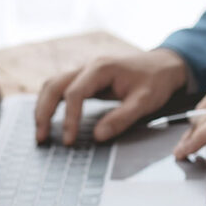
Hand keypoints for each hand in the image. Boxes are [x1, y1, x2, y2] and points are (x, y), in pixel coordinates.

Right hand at [34, 48, 188, 144]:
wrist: (164, 64)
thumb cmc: (156, 81)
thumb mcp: (145, 102)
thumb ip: (121, 118)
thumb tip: (97, 137)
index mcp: (101, 68)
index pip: (74, 94)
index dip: (68, 118)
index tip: (68, 141)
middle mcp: (88, 66)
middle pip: (54, 86)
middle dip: (44, 112)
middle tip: (41, 138)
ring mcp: (85, 71)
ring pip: (53, 85)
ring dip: (43, 107)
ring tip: (41, 133)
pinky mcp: (86, 79)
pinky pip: (61, 88)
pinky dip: (52, 103)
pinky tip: (50, 120)